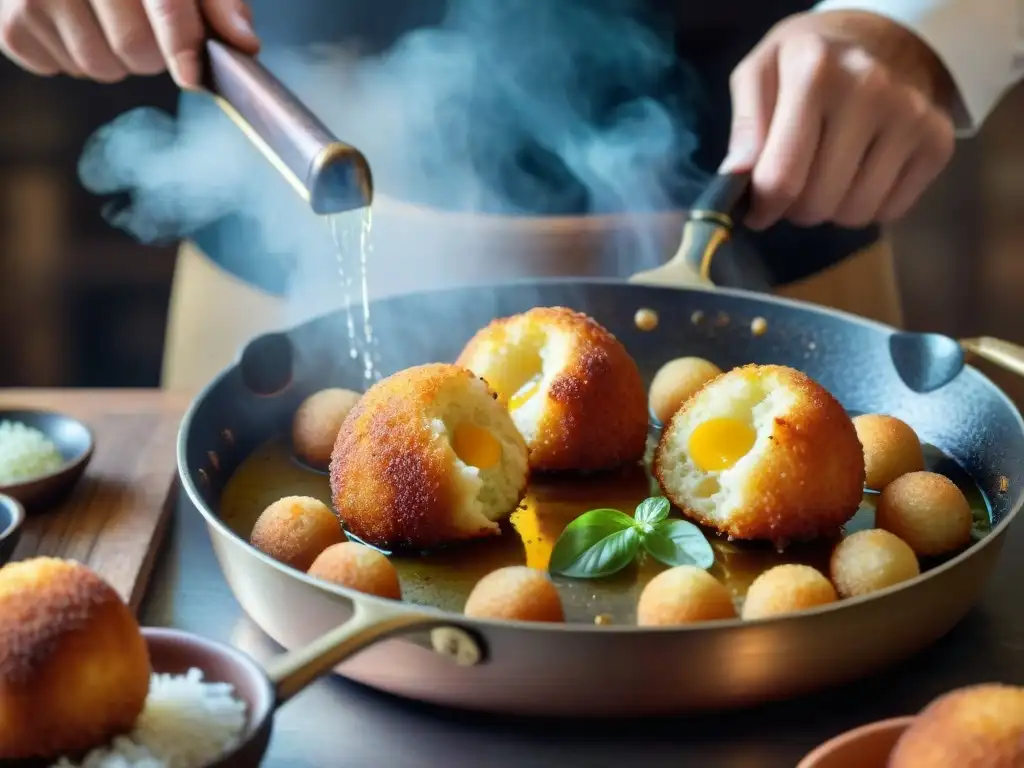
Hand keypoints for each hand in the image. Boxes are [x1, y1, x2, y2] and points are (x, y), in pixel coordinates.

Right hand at [0, 0, 258, 86]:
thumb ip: (216, 1)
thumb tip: (244, 42)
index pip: (164, 2)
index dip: (182, 45)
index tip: (193, 75)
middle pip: (135, 49)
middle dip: (150, 55)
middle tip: (140, 29)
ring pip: (99, 68)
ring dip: (113, 60)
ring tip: (102, 21)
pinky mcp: (10, 22)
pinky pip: (60, 69)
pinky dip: (73, 57)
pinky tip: (70, 22)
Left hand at [723, 10, 956, 230]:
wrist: (885, 37)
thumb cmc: (808, 61)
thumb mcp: (760, 73)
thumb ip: (745, 126)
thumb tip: (735, 177)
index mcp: (815, 72)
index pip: (781, 177)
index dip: (763, 206)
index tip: (758, 208)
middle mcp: (869, 90)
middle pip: (817, 202)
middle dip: (796, 207)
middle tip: (796, 184)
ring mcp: (911, 116)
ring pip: (855, 213)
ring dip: (832, 209)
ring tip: (827, 175)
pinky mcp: (938, 141)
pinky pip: (889, 211)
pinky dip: (868, 205)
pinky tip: (861, 172)